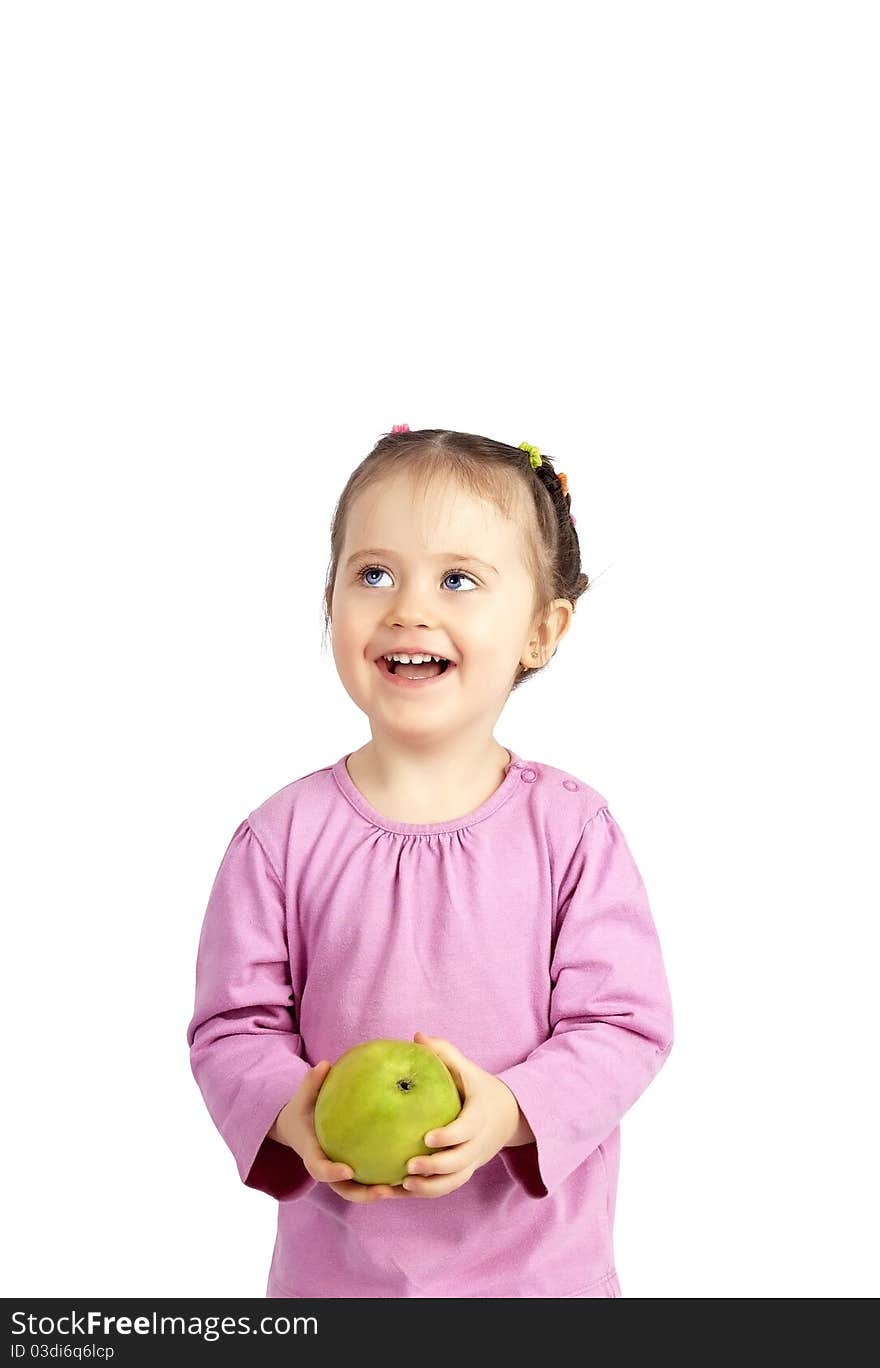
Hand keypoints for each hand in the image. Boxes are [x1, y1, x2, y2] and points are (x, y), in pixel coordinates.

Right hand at [271, 1061, 409, 1202]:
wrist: (299, 1128)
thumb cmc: (303, 1110)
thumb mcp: (303, 1097)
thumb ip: (311, 1083)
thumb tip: (324, 1064)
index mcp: (313, 1154)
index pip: (319, 1169)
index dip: (332, 1173)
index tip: (348, 1170)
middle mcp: (328, 1169)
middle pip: (345, 1190)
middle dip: (364, 1194)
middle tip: (384, 1191)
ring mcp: (341, 1173)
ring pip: (360, 1190)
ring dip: (380, 1192)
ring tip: (404, 1186)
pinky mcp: (355, 1170)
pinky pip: (370, 1177)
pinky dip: (386, 1179)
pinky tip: (410, 1171)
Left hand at [400, 1031, 523, 1198]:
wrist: (507, 1116)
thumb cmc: (478, 1089)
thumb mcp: (467, 1070)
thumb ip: (445, 1054)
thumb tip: (417, 1037)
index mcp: (479, 1117)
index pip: (467, 1130)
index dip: (450, 1136)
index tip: (427, 1138)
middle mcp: (477, 1144)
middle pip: (459, 1163)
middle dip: (436, 1168)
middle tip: (409, 1166)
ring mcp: (471, 1162)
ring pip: (452, 1182)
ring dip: (429, 1188)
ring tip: (403, 1185)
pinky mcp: (463, 1172)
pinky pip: (445, 1187)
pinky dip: (424, 1191)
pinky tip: (398, 1190)